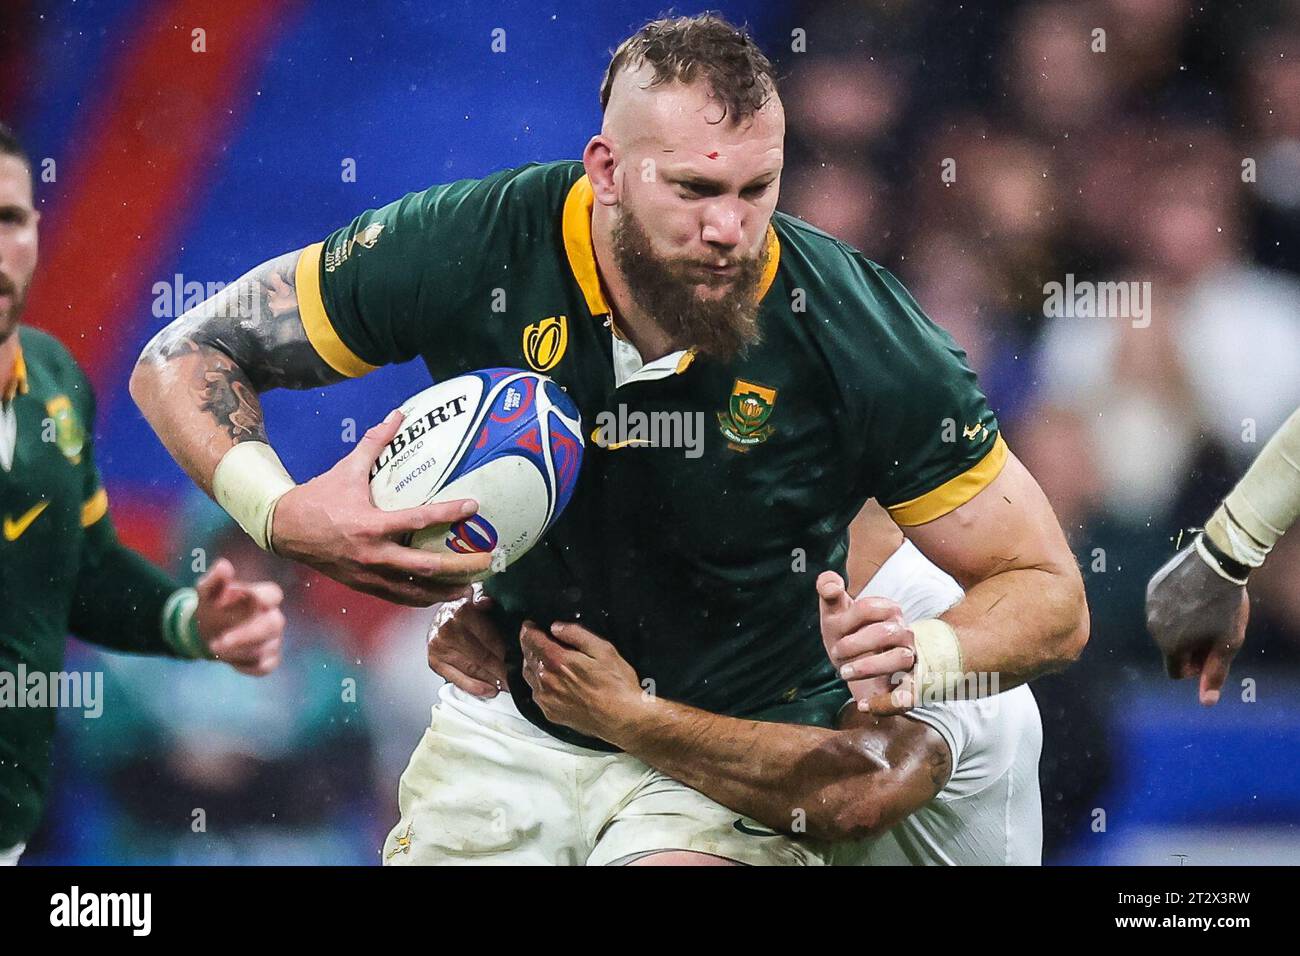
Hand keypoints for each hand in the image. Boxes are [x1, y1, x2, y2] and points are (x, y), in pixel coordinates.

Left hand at [195, 558, 284, 675]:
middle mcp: (273, 616)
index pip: (273, 594)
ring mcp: (273, 639)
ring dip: (238, 651)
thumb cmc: (212, 606)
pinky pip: (266, 666)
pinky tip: (230, 661)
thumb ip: (215, 579)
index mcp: (262, 596)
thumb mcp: (206, 591)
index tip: (240, 603)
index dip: (261, 598)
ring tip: (214, 648)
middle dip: (245, 635)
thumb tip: (224, 566)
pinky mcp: (269, 658)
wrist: (208, 630)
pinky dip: (247, 666)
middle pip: (274, 624)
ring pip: (266, 648)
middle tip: (216, 643)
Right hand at [271, 410, 492, 605]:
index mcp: (370, 525)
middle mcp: (372, 554)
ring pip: (415, 590)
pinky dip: (422, 598)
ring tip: (471, 586)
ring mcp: (368, 575)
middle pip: (425, 566)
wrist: (284, 530)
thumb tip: (397, 414)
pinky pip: (398, 597)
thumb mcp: (347, 468)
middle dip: (460, 566)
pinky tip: (440, 594)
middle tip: (487, 560)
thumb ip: (374, 442)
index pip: (417, 520)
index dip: (447, 513)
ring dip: (445, 590)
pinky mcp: (364, 586)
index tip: (473, 507)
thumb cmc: (319, 497)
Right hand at [426, 591, 507, 696]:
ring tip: (507, 685)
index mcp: (461, 611)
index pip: (489, 638)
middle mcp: (447, 630)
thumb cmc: (464, 609)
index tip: (519, 662)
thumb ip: (485, 598)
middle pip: (482, 656)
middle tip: (517, 679)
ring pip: (472, 669)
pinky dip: (475, 687)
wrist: (440, 616)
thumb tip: (488, 601)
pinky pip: (457, 679)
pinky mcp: (434, 661)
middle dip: (502, 670)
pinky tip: (490, 690)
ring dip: (492, 680)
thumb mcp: (477, 597)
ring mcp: (439, 648)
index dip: (506, 652)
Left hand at [519, 621, 644, 741]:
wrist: (622, 719)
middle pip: (528, 657)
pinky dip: (537, 682)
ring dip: (532, 663)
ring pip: (529, 675)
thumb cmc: (616, 684)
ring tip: (540, 657)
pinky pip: (536, 693)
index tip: (529, 625)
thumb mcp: (603, 649)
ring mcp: (547, 699)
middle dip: (530, 645)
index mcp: (557, 661)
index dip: (528, 630)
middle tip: (535, 639)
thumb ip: (576, 634)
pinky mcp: (551, 713)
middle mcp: (546, 680)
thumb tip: (556, 627)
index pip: (531, 640)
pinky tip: (549, 680)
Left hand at [817, 570, 916, 714]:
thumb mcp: (834, 612)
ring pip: (900, 660)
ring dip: (868, 667)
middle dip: (855, 643)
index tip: (833, 630)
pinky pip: (908, 695)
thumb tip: (830, 584)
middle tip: (836, 652)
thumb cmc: (846, 634)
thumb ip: (828, 590)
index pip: (869, 608)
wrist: (855, 666)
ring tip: (844, 673)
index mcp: (888, 611)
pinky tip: (863, 705)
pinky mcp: (908, 686)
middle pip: (885, 633)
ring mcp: (908, 659)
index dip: (847, 619)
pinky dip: (887, 702)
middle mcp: (903, 633)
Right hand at [1146, 541, 1249, 705]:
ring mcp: (1149, 607)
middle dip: (1188, 645)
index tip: (1211, 651)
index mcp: (1170, 645)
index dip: (1196, 666)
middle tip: (1210, 629)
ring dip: (1180, 626)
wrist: (1216, 562)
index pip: (1176, 671)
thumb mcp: (1227, 643)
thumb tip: (1206, 702)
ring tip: (1201, 609)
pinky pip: (1160, 606)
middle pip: (1170, 649)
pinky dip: (1173, 606)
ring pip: (1164, 627)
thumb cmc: (1225, 606)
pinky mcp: (1151, 588)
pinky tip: (1191, 594)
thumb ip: (1215, 673)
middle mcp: (1153, 629)